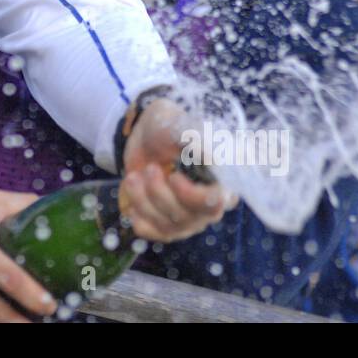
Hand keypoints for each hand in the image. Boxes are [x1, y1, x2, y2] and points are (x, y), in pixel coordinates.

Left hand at [120, 97, 237, 241]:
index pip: (216, 203)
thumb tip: (213, 155)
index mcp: (222, 182)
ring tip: (135, 176)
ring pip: (167, 225)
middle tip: (150, 168)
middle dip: (160, 193)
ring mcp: (188, 218)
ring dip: (144, 199)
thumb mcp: (180, 125)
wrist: (144, 134)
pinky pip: (152, 232)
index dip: (191, 195)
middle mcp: (210, 206)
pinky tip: (136, 194)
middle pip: (187, 217)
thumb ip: (197, 139)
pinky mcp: (166, 223)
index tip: (173, 176)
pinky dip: (138, 214)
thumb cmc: (169, 126)